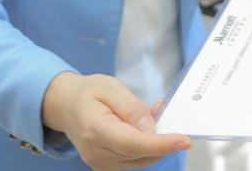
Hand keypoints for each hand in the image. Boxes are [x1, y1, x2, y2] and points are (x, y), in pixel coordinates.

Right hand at [40, 72, 190, 169]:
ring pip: (143, 159)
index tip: (185, 141)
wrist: (66, 106)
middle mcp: (97, 154)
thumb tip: (152, 127)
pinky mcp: (107, 167)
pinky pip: (136, 160)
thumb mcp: (111, 87)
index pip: (134, 144)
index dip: (162, 144)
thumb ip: (132, 107)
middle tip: (160, 107)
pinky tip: (142, 126)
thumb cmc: (88, 93)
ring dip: (155, 140)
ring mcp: (101, 164)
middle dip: (162, 135)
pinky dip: (147, 146)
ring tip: (149, 113)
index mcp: (96, 130)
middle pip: (142, 153)